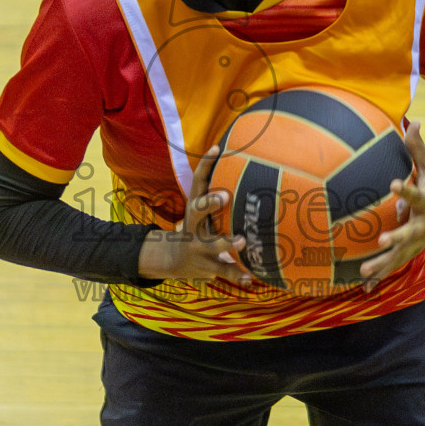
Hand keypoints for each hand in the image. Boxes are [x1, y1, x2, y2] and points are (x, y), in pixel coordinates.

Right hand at [137, 146, 253, 286]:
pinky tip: (250, 278)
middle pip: (197, 212)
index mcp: (195, 209)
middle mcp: (194, 226)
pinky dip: (237, 276)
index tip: (217, 147)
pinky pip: (223, 271)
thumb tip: (243, 164)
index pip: (197, 182)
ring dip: (227, 243)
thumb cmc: (199, 228)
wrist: (174, 260)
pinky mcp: (207, 266)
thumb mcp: (202, 211)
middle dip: (209, 204)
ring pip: (213, 245)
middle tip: (225, 196)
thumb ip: (217, 194)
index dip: (205, 164)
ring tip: (242, 240)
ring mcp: (199, 247)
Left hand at [358, 120, 424, 290]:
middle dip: (397, 237)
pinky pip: (394, 265)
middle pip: (410, 233)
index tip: (394, 184)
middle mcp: (423, 224)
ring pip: (400, 255)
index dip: (406, 190)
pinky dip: (381, 278)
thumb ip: (418, 147)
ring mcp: (417, 241)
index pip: (416, 194)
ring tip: (364, 271)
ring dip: (383, 264)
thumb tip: (412, 121)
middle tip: (382, 240)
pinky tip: (365, 290)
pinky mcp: (409, 251)